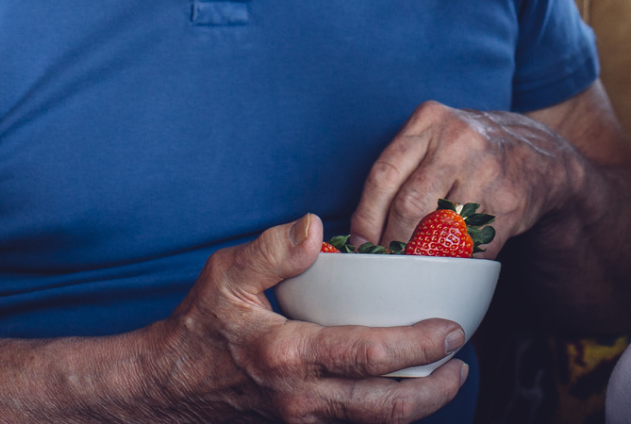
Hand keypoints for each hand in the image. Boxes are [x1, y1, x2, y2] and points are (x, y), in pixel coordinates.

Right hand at [147, 213, 467, 422]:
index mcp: (289, 355)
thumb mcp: (225, 275)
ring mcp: (304, 420)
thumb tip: (315, 227)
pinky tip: (405, 385)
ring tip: (447, 375)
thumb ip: (272, 249)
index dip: (418, 346)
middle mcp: (302, 397)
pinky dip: (388, 410)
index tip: (452, 329)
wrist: (167, 388)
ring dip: (418, 404)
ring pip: (375, 423)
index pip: (369, 357)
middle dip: (435, 389)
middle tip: (462, 360)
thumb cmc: (199, 327)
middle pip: (386, 407)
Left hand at [349, 101, 583, 253]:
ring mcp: (486, 171)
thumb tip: (359, 229)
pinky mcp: (508, 203)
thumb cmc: (467, 154)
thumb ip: (401, 168)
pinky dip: (455, 261)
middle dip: (389, 242)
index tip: (358, 243)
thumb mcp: (434, 139)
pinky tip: (447, 265)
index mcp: (430, 120)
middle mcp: (457, 140)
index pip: (384, 174)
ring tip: (410, 267)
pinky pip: (470, 244)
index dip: (365, 216)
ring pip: (438, 229)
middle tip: (381, 262)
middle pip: (408, 205)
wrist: (536, 156)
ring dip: (420, 256)